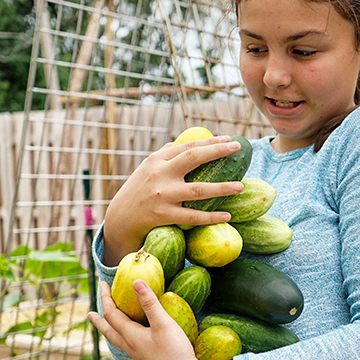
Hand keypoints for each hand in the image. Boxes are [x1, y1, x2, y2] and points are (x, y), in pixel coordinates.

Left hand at [89, 279, 202, 359]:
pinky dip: (125, 341)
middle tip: (89, 314)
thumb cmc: (175, 352)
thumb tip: (136, 281)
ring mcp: (139, 359)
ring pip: (119, 343)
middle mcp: (131, 348)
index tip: (102, 284)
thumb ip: (150, 303)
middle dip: (99, 321)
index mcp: (131, 336)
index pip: (112, 314)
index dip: (106, 298)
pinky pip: (130, 349)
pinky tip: (134, 343)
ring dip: (111, 333)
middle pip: (109, 332)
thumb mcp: (164, 324)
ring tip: (108, 329)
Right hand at [100, 137, 245, 262]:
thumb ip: (166, 155)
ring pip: (197, 190)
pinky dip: (210, 216)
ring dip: (221, 188)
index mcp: (156, 160)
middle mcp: (159, 174)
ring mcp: (162, 195)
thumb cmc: (139, 191)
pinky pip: (192, 216)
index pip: (187, 146)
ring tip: (240, 187)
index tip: (229, 140)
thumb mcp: (147, 169)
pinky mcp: (163, 215)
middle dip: (216, 151)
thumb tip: (188, 142)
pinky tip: (226, 215)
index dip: (209, 142)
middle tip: (236, 149)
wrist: (119, 219)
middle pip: (192, 158)